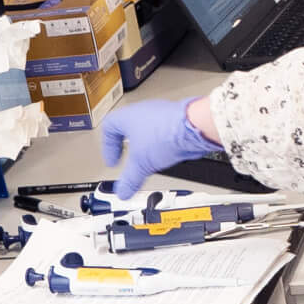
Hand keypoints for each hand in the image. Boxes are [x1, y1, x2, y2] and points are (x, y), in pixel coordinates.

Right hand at [99, 98, 223, 197]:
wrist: (195, 127)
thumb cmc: (166, 133)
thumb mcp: (141, 164)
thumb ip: (129, 179)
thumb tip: (123, 191)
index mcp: (128, 116)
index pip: (109, 128)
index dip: (108, 147)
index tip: (114, 161)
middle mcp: (144, 111)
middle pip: (129, 129)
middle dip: (129, 148)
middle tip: (131, 161)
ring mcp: (162, 114)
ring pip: (148, 131)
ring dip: (147, 147)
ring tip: (150, 161)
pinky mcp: (177, 120)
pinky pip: (165, 133)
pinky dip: (163, 146)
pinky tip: (168, 155)